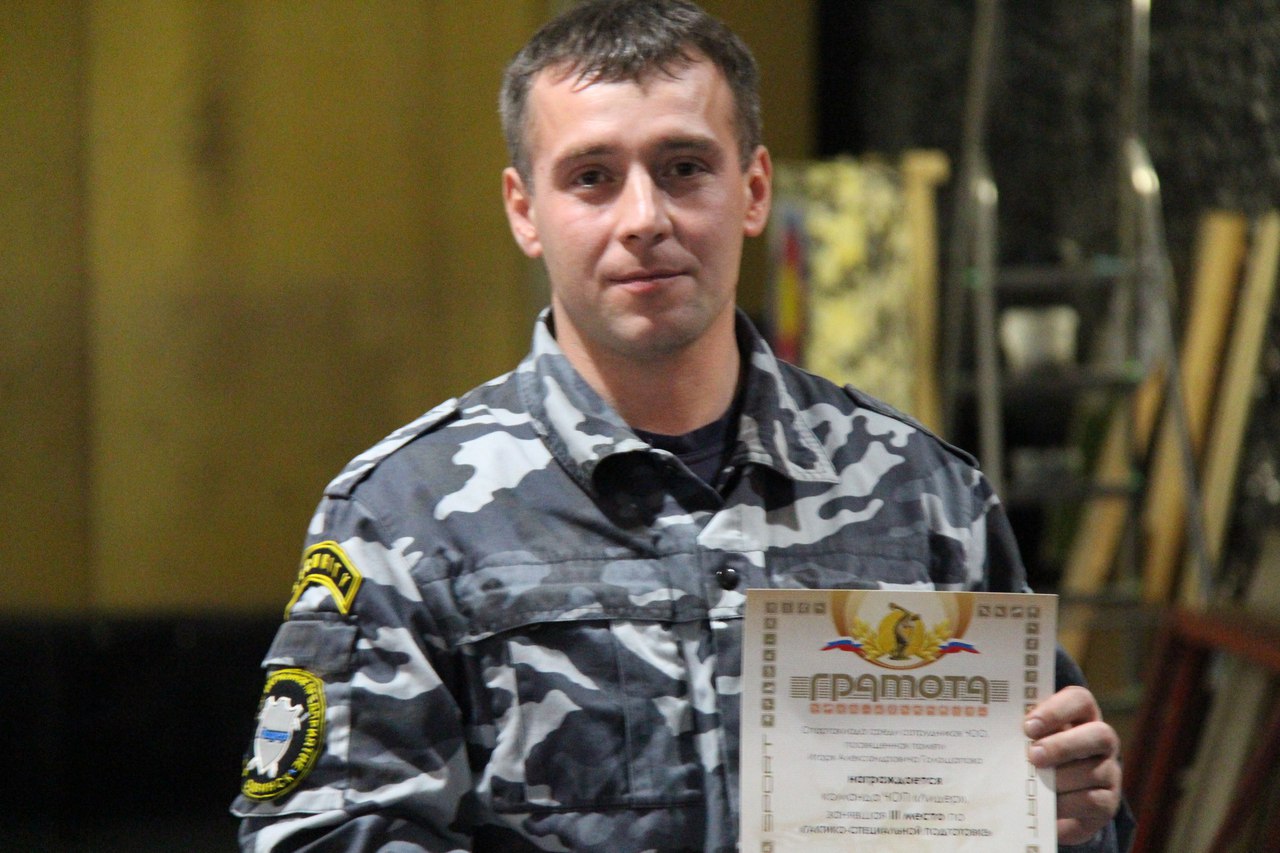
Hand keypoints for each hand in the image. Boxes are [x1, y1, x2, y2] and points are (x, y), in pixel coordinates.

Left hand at [1024, 685, 1121, 845]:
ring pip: (1094, 771)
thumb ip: (1021, 733)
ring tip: (1036, 785)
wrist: (1051, 805)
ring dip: (1060, 779)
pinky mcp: (1108, 802)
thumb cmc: (1035, 761)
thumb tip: (995, 731)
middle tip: (1033, 756)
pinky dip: (1066, 804)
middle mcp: (1101, 741)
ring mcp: (1109, 772)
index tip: (1028, 726)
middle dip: (1063, 745)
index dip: (1056, 710)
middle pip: (1099, 734)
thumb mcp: (1028, 743)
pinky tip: (1048, 806)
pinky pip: (1093, 801)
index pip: (1079, 700)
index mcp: (1080, 717)